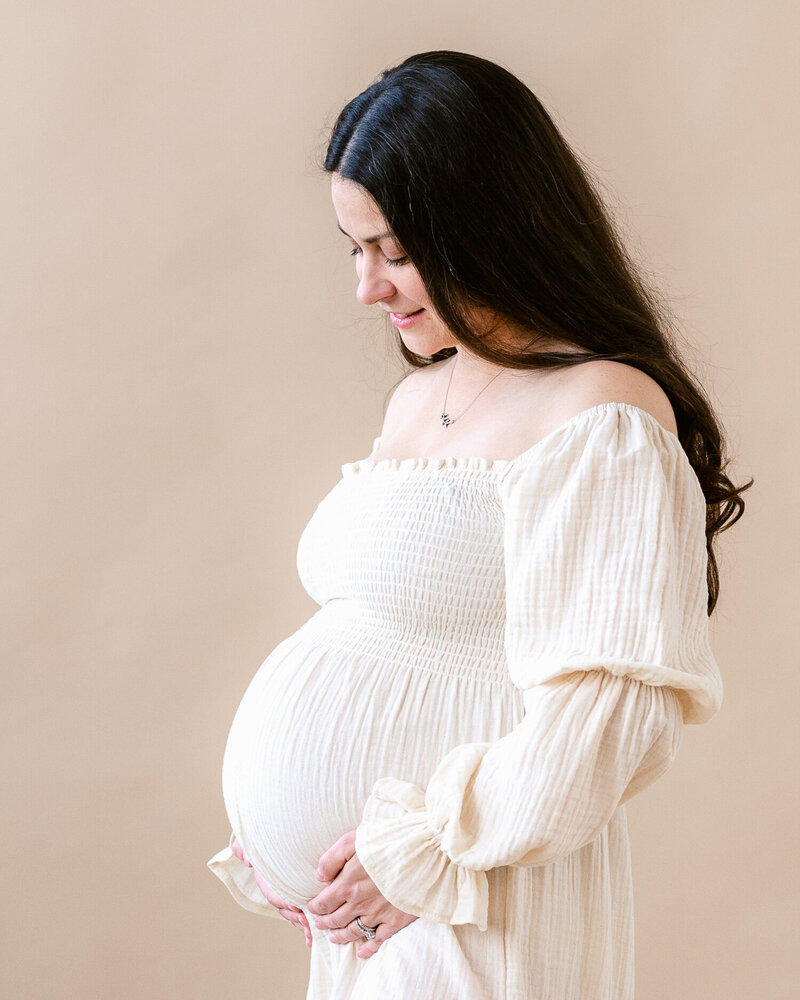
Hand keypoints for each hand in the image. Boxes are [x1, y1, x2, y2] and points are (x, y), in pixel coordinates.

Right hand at [231, 835, 311, 948]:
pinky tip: (312, 937)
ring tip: (311, 929)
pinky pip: (302, 912)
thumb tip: (247, 860)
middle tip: (306, 921)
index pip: (273, 895)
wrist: (280, 833)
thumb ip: (243, 847)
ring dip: (301, 924)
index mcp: (266, 880)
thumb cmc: (265, 837)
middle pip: (284, 909)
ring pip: (293, 914)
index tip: (296, 907)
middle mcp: (277, 889)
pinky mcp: (300, 895)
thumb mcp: (253, 840)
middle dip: (295, 917)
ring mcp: (288, 894)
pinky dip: (306, 925)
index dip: (284, 902)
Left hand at [306, 829, 416, 958]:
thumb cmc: (388, 841)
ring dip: (341, 936)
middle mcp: (359, 904)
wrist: (423, 854)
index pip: (324, 902)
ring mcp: (378, 915)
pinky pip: (378, 940)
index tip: (312, 908)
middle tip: (320, 923)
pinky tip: (362, 951)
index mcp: (346, 885)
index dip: (315, 907)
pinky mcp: (396, 921)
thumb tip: (319, 877)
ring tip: (334, 937)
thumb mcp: (353, 840)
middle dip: (326, 922)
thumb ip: (332, 859)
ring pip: (353, 931)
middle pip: (336, 919)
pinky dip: (368, 948)